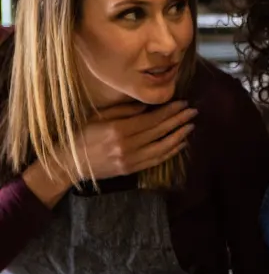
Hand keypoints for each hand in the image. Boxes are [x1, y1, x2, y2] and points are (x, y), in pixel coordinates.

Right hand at [72, 101, 196, 180]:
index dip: (170, 111)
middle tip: (193, 112)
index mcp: (119, 129)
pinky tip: (180, 144)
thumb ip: (124, 110)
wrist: (70, 162)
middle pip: (160, 132)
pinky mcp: (132, 169)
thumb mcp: (100, 116)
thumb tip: (148, 106)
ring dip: (179, 136)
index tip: (183, 104)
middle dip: (179, 121)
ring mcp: (131, 159)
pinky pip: (156, 160)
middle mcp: (128, 145)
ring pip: (162, 148)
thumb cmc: (83, 134)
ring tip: (190, 126)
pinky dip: (171, 152)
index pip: (152, 119)